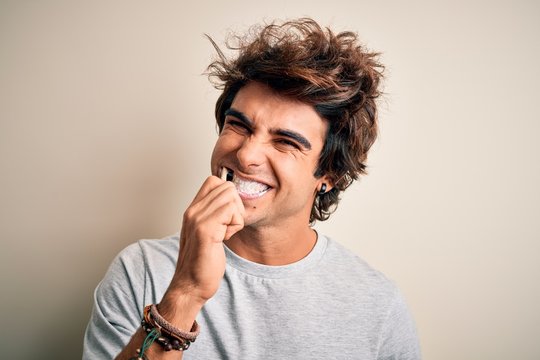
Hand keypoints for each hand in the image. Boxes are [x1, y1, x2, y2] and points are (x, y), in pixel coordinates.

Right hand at [167, 175, 244, 303]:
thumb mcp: (207, 232)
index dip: (228, 196)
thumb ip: (215, 215)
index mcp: (192, 209)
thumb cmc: (202, 262)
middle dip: (236, 207)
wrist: (191, 286)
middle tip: (227, 228)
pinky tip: (224, 239)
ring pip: (231, 197)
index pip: (214, 181)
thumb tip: (233, 200)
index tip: (226, 217)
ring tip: (224, 234)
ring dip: (236, 217)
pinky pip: (231, 211)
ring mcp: (197, 219)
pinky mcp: (205, 230)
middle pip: (226, 187)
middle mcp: (192, 211)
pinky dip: (235, 225)